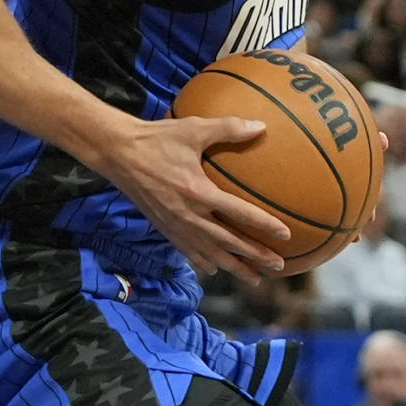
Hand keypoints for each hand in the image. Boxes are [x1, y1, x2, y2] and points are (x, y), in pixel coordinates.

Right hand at [99, 116, 290, 284]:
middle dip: (255, 256)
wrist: (118, 153)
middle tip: (279, 266)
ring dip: (234, 267)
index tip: (286, 236)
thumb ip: (228, 128)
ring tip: (255, 279)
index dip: (265, 225)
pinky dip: (204, 263)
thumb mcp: (193, 129)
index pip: (239, 214)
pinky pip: (188, 252)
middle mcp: (188, 214)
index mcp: (198, 192)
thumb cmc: (156, 138)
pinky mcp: (163, 227)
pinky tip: (215, 269)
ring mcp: (175, 225)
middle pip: (229, 243)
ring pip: (210, 254)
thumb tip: (261, 127)